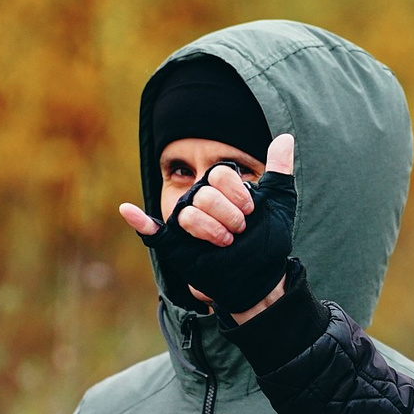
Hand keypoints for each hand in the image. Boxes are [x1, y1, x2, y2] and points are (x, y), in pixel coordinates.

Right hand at [120, 135, 297, 320]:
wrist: (261, 276)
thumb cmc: (268, 239)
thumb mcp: (279, 202)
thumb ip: (279, 169)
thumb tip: (285, 138)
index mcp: (220, 188)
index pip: (218, 174)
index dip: (236, 193)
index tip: (251, 210)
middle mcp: (200, 201)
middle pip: (204, 194)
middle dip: (228, 215)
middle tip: (240, 231)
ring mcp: (186, 222)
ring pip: (187, 213)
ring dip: (211, 229)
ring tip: (226, 242)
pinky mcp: (176, 244)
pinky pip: (151, 231)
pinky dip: (140, 222)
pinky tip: (128, 210)